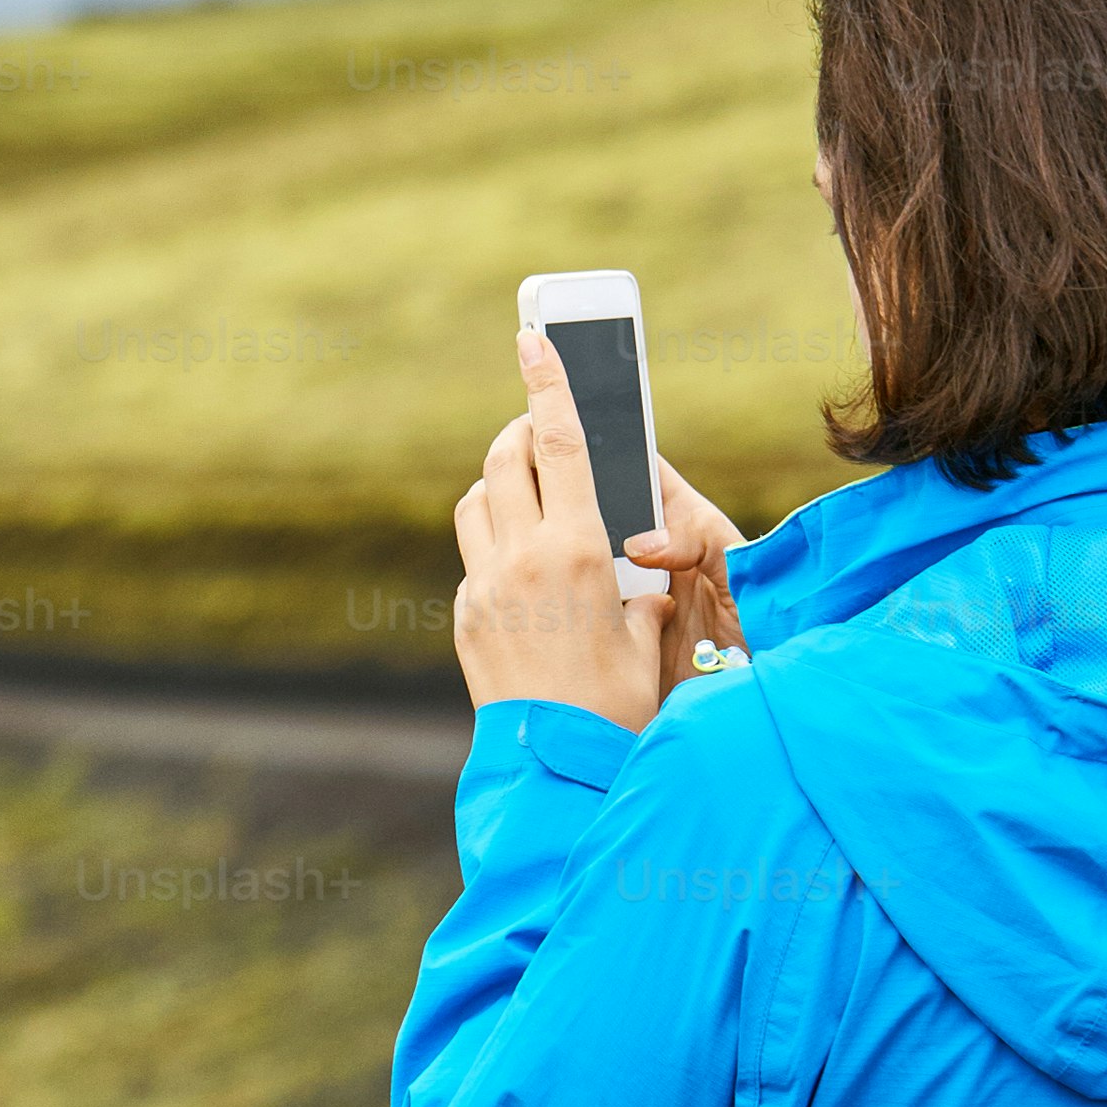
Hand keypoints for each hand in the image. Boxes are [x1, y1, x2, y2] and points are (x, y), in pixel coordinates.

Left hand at [451, 326, 750, 729]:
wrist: (554, 767)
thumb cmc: (615, 706)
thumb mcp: (643, 635)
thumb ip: (636, 587)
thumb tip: (633, 572)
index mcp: (576, 552)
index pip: (561, 445)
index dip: (548, 384)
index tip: (532, 338)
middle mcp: (520, 560)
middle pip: (505, 460)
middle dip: (520, 434)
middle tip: (540, 433)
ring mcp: (482, 588)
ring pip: (477, 502)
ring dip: (500, 486)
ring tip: (532, 500)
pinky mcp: (463, 617)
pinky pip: (473, 559)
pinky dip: (495, 547)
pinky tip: (527, 577)